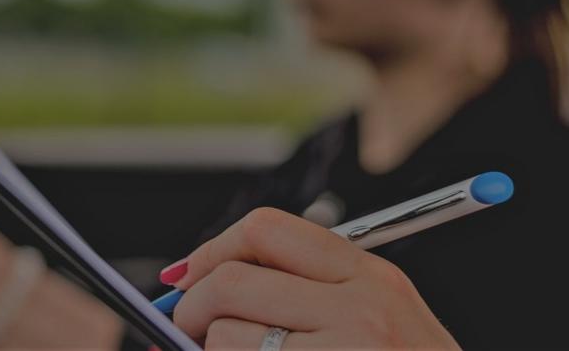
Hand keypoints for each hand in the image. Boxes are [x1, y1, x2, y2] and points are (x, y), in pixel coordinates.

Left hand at [162, 207, 458, 349]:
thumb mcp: (381, 317)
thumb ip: (310, 291)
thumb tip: (207, 280)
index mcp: (372, 275)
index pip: (267, 230)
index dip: (212, 249)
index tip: (189, 274)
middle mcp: (361, 308)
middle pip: (233, 281)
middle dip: (193, 306)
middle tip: (188, 328)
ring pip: (227, 337)